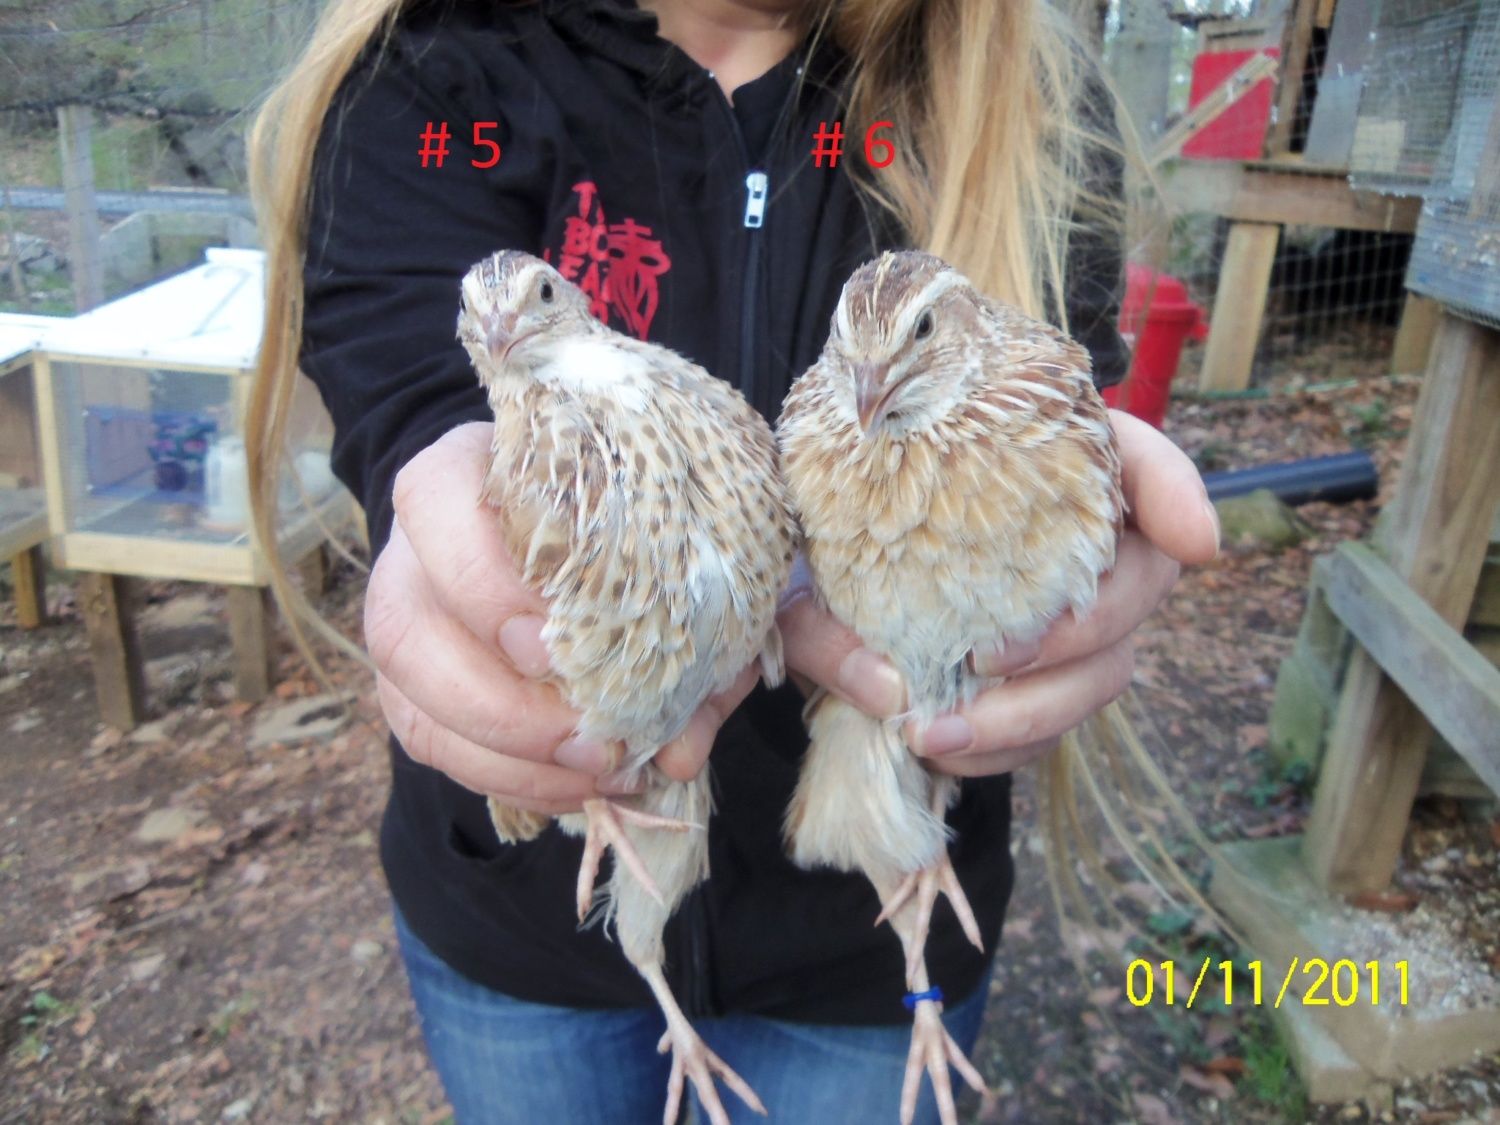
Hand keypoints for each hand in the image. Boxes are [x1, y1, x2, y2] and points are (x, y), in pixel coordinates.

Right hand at [366, 422, 758, 814]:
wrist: (584, 525)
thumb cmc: (629, 518)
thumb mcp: (673, 538)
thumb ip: (693, 622)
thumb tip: (681, 747)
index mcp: (468, 469)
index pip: (434, 503)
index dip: (484, 582)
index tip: (554, 645)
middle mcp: (414, 544)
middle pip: (403, 625)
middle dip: (500, 701)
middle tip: (588, 736)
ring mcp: (404, 615)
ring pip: (409, 695)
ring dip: (505, 752)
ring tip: (594, 770)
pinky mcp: (411, 683)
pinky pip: (430, 743)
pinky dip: (507, 778)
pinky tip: (574, 787)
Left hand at [777, 411, 1218, 775]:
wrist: (815, 572)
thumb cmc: (826, 523)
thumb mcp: (804, 538)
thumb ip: (821, 598)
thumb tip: (884, 685)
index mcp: (1042, 463)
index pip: (1139, 460)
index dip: (1178, 496)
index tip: (1196, 544)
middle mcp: (1075, 538)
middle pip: (1140, 581)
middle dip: (1082, 629)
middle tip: (989, 656)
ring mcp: (1069, 617)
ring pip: (1106, 671)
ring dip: (1032, 711)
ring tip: (939, 730)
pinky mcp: (1043, 684)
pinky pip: (1053, 727)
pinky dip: (1002, 749)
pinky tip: (942, 750)